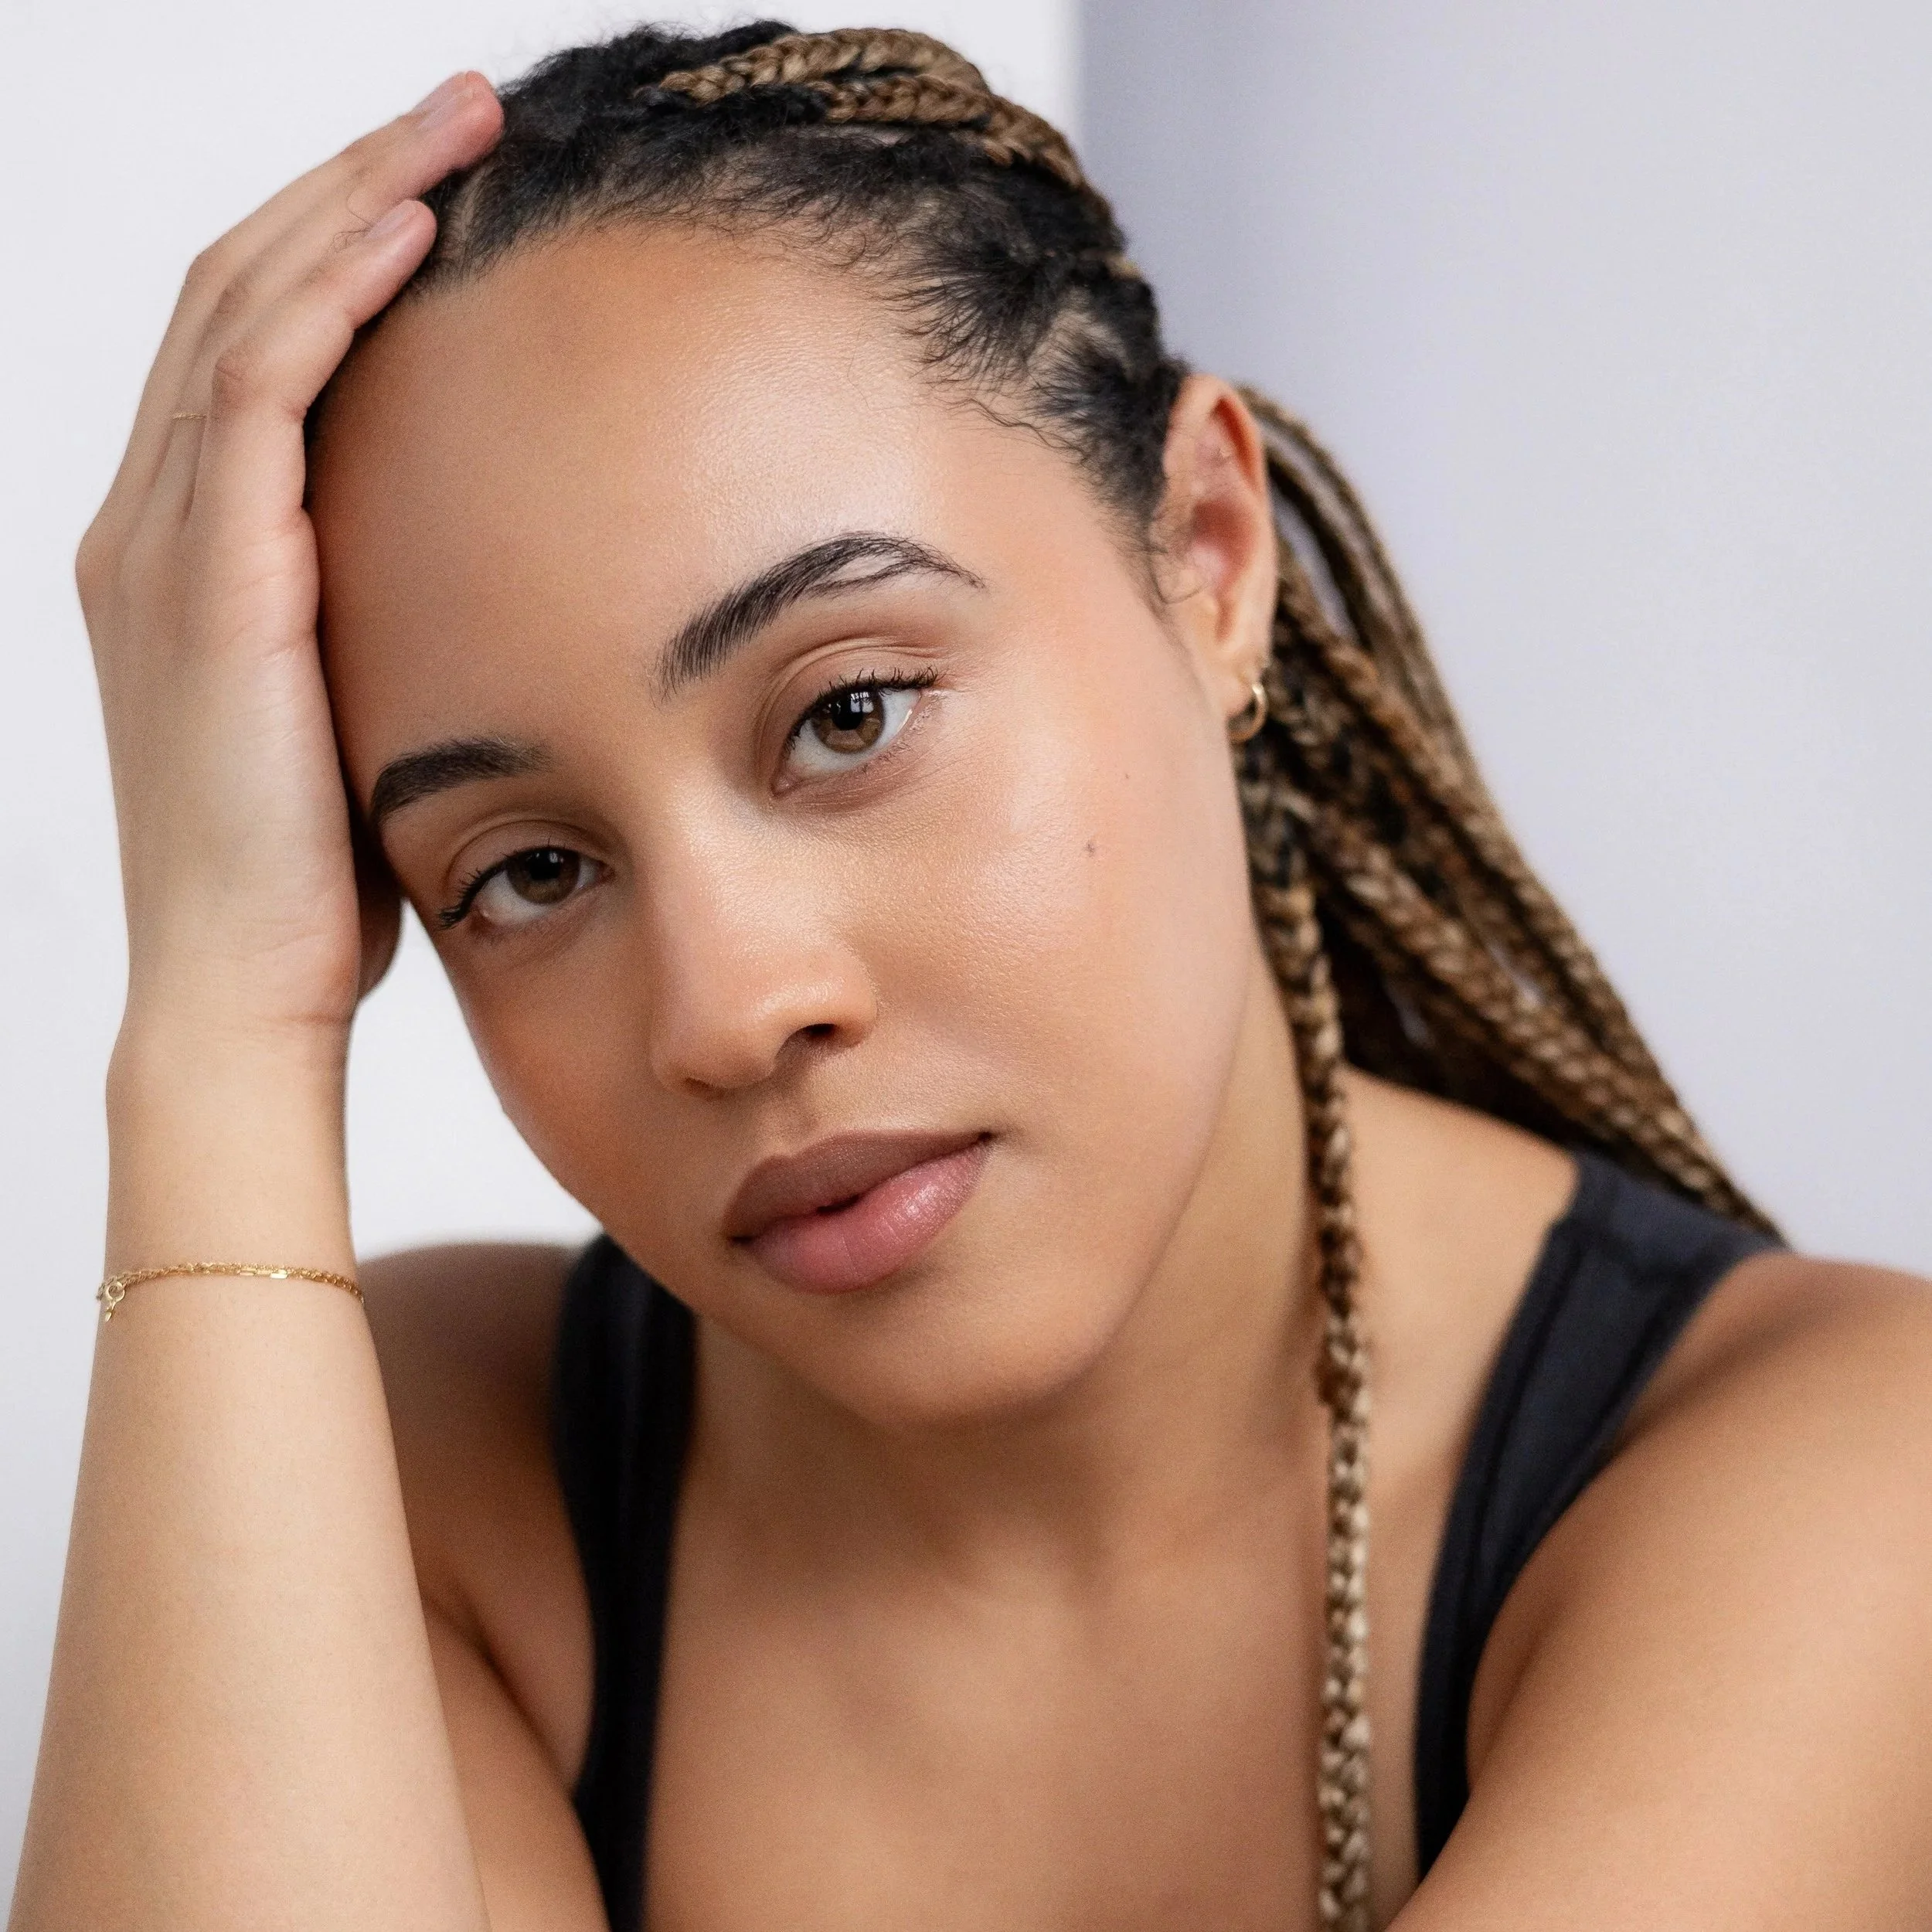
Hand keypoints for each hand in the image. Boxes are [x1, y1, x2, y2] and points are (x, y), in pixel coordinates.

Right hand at [78, 73, 502, 1047]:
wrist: (243, 986)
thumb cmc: (313, 874)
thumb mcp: (353, 706)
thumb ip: (379, 616)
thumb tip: (484, 573)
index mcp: (184, 547)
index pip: (251, 339)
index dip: (339, 242)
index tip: (449, 185)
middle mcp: (148, 518)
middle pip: (240, 286)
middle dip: (352, 181)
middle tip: (465, 111)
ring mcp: (162, 541)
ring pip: (243, 306)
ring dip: (353, 200)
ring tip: (459, 126)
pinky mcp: (206, 580)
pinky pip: (261, 392)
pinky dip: (330, 295)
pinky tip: (413, 230)